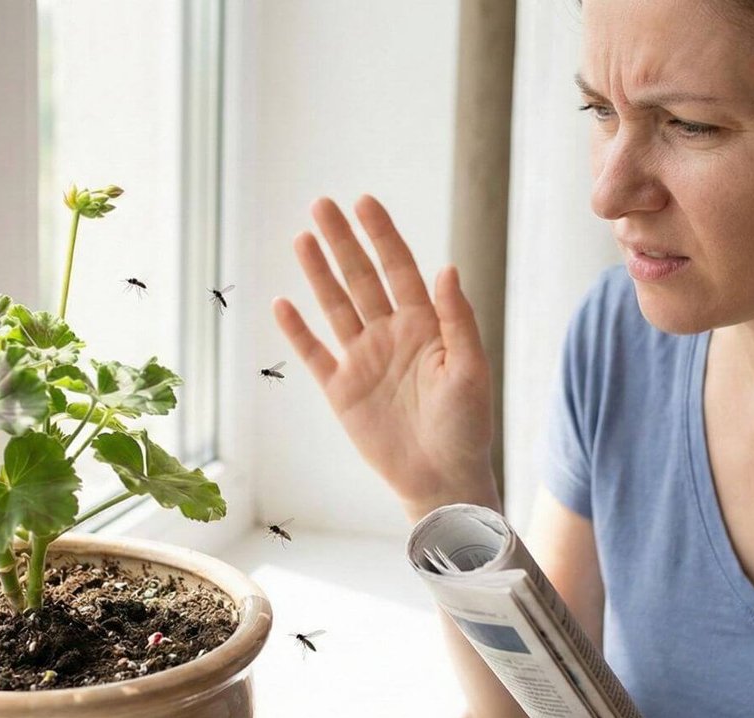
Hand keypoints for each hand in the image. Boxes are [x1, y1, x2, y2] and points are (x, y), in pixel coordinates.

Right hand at [273, 195, 495, 510]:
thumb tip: (446, 268)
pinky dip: (298, 330)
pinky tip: (282, 303)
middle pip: (361, 278)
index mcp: (424, 325)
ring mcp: (363, 360)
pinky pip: (314, 354)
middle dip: (342, 242)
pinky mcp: (342, 391)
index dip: (382, 235)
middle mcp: (390, 335)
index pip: (399, 269)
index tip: (364, 203)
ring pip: (335, 306)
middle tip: (321, 205)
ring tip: (301, 238)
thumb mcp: (470, 370)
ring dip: (318, 273)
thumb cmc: (466, 426)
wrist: (441, 478)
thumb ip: (457, 320)